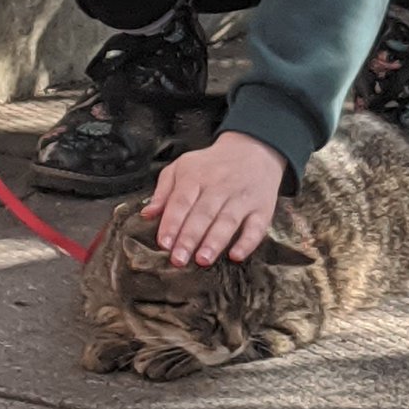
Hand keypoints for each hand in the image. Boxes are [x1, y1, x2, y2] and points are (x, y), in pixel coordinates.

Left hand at [140, 131, 284, 267]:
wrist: (252, 149)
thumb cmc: (211, 164)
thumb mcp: (182, 166)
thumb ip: (163, 191)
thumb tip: (147, 214)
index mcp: (196, 176)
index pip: (182, 201)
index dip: (172, 223)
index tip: (163, 243)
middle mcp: (219, 186)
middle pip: (203, 213)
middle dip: (189, 238)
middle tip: (178, 259)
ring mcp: (242, 197)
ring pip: (227, 221)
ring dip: (214, 241)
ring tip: (202, 259)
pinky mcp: (262, 208)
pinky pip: (256, 227)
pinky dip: (247, 242)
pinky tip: (236, 255)